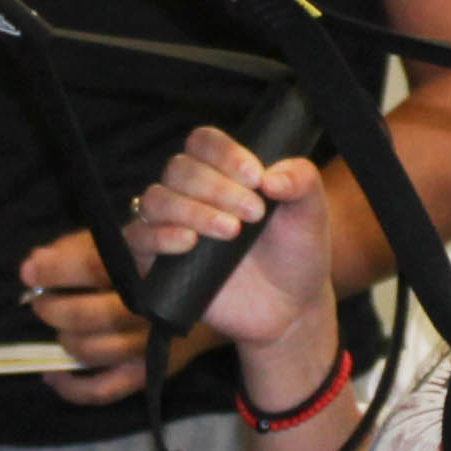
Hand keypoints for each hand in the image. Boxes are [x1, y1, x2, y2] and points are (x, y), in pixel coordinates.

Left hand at [14, 226, 155, 406]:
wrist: (218, 293)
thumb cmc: (159, 261)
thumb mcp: (126, 241)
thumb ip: (79, 248)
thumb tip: (36, 260)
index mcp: (148, 265)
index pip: (93, 265)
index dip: (55, 271)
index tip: (29, 271)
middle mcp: (153, 306)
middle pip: (91, 314)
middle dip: (55, 308)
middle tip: (41, 301)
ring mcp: (153, 344)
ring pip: (94, 351)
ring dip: (66, 340)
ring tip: (57, 327)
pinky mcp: (152, 371)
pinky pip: (106, 389)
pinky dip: (72, 387)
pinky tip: (52, 375)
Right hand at [126, 127, 342, 393]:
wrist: (290, 308)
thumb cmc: (297, 253)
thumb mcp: (312, 213)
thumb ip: (303, 182)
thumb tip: (273, 176)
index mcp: (222, 172)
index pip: (203, 142)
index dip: (225, 154)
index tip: (257, 178)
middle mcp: (191, 193)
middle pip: (180, 169)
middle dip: (217, 187)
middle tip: (254, 213)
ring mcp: (170, 226)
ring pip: (156, 199)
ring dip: (192, 210)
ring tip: (230, 232)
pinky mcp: (156, 262)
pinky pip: (137, 237)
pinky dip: (159, 236)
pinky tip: (189, 242)